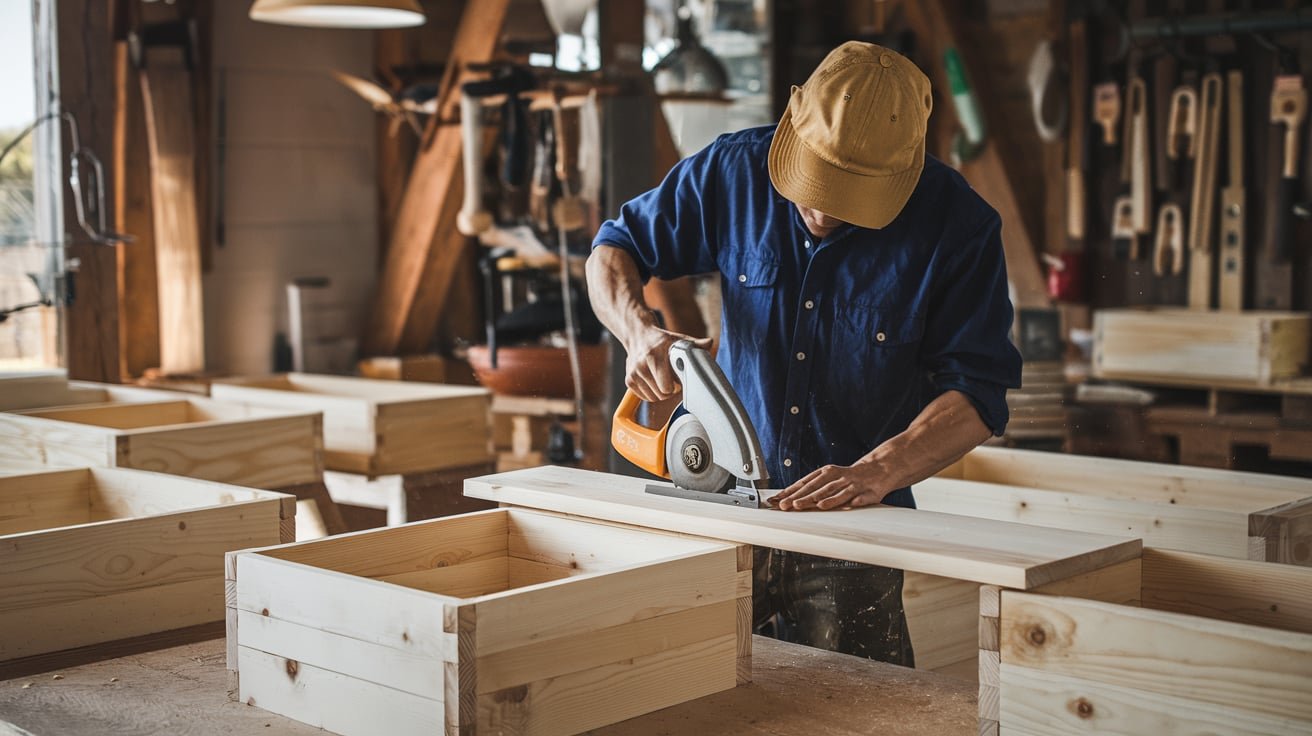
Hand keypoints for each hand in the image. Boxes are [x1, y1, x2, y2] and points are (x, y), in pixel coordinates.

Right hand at [624, 327, 713, 401]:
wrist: (638, 335)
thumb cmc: (662, 340)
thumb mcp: (679, 339)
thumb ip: (695, 344)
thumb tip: (709, 342)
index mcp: (653, 356)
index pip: (666, 387)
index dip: (675, 386)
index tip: (678, 379)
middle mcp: (640, 365)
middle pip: (661, 395)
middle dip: (670, 390)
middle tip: (672, 380)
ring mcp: (633, 374)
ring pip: (653, 398)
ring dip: (661, 392)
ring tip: (664, 380)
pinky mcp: (629, 380)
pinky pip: (645, 397)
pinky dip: (652, 393)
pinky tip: (655, 381)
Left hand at [769, 462, 891, 510]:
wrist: (877, 469)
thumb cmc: (848, 478)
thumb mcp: (828, 479)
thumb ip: (811, 489)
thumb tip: (789, 499)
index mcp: (825, 473)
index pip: (804, 483)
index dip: (790, 491)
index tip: (777, 500)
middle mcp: (837, 477)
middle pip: (817, 488)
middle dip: (801, 497)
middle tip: (787, 505)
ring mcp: (852, 484)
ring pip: (836, 492)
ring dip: (823, 499)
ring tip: (811, 505)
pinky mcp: (867, 492)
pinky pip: (858, 497)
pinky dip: (851, 501)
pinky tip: (847, 505)